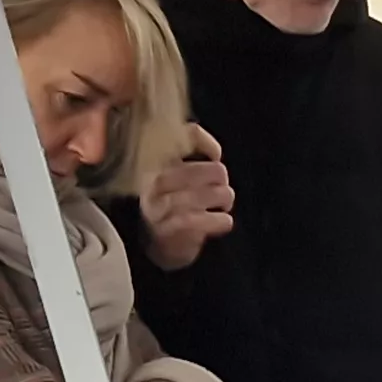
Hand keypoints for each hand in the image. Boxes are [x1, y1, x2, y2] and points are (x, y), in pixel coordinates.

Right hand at [140, 127, 233, 271]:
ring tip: (223, 207)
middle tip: (221, 191)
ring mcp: (161, 204)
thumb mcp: (178, 179)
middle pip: (211, 170)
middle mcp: (157, 180)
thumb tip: (215, 154)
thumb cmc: (174, 207)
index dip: (208, 143)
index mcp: (159, 162)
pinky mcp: (170, 227)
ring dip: (224, 201)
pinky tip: (223, 222)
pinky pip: (203, 219)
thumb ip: (193, 162)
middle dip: (222, 181)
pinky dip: (221, 221)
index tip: (216, 155)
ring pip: (210, 194)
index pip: (187, 136)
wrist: (158, 245)